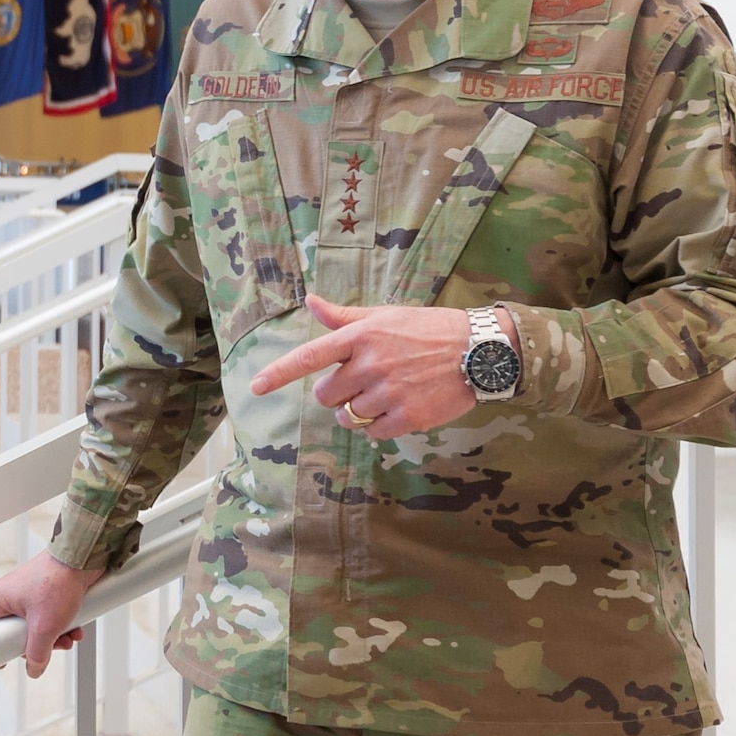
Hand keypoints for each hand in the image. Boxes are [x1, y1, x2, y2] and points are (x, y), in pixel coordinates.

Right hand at [0, 552, 105, 678]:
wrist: (81, 560)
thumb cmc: (57, 579)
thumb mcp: (44, 627)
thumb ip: (37, 653)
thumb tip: (34, 668)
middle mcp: (9, 595)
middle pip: (13, 632)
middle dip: (34, 644)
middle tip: (44, 648)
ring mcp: (27, 594)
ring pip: (34, 627)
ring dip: (52, 637)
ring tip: (65, 637)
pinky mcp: (45, 593)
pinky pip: (47, 617)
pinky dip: (60, 625)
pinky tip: (72, 628)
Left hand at [249, 294, 508, 439]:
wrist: (480, 351)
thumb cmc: (428, 330)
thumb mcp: (385, 315)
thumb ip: (344, 317)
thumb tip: (310, 302)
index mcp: (360, 337)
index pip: (310, 356)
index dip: (279, 373)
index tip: (255, 387)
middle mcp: (370, 365)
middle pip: (326, 394)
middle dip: (337, 393)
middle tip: (363, 381)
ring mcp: (388, 393)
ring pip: (347, 416)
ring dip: (358, 411)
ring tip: (385, 393)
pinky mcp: (407, 417)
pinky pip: (373, 433)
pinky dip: (379, 427)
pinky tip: (399, 409)